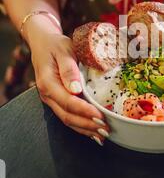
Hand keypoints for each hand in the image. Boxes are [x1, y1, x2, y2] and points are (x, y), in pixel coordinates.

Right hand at [27, 15, 109, 144]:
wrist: (43, 43)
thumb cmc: (55, 45)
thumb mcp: (63, 50)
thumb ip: (68, 69)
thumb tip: (75, 88)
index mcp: (48, 83)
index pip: (68, 102)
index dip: (84, 111)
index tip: (100, 117)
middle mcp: (48, 95)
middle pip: (67, 116)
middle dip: (87, 125)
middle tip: (106, 129)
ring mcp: (51, 99)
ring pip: (67, 120)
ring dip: (86, 129)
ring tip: (103, 134)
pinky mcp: (57, 100)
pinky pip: (68, 116)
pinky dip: (81, 126)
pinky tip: (93, 132)